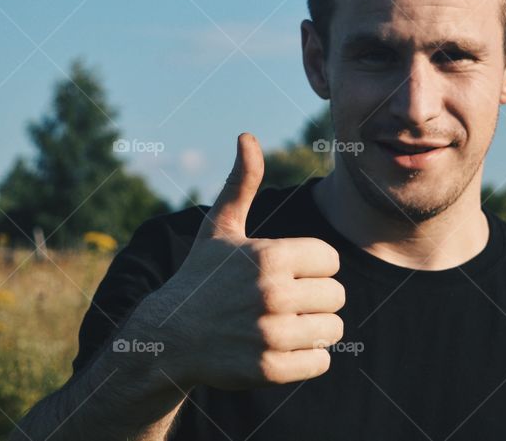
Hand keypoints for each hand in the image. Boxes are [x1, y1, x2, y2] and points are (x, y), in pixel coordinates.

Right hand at [148, 133, 345, 390]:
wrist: (168, 338)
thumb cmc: (202, 277)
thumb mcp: (220, 227)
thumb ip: (242, 182)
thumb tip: (247, 136)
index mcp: (270, 255)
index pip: (331, 260)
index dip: (313, 266)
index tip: (287, 272)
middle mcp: (272, 294)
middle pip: (337, 296)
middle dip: (317, 298)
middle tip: (286, 301)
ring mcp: (269, 334)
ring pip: (333, 330)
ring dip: (314, 328)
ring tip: (285, 324)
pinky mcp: (267, 370)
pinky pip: (320, 362)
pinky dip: (308, 358)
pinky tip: (282, 348)